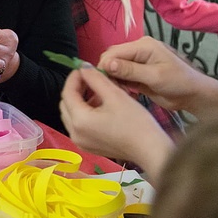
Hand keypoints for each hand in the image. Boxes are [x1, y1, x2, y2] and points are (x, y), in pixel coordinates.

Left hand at [59, 68, 173, 178]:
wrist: (151, 150)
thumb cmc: (135, 122)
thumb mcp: (115, 95)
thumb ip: (96, 79)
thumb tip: (83, 67)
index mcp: (79, 121)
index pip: (67, 93)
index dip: (74, 78)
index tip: (84, 67)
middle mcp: (75, 133)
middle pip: (66, 105)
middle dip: (76, 89)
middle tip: (90, 78)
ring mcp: (80, 142)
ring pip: (71, 115)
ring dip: (80, 101)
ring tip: (98, 91)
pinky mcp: (88, 146)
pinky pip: (79, 125)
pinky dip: (85, 113)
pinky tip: (100, 106)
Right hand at [97, 37, 212, 113]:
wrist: (193, 95)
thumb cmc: (179, 82)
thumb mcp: (155, 77)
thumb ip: (131, 70)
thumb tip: (107, 64)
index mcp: (142, 46)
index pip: (114, 52)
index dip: (104, 66)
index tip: (101, 82)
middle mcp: (137, 51)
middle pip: (111, 58)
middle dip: (106, 72)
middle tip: (107, 89)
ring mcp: (136, 62)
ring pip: (114, 68)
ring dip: (111, 79)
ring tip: (113, 92)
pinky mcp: (136, 73)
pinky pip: (120, 76)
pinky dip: (118, 84)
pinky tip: (120, 92)